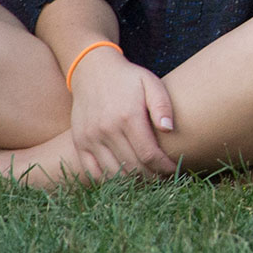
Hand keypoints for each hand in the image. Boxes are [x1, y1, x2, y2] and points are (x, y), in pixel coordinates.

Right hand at [65, 46, 178, 179]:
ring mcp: (90, 138)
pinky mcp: (79, 143)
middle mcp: (106, 130)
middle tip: (163, 177)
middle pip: (132, 167)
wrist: (92, 70)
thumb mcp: (150, 83)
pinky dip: (109, 179)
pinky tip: (123, 177)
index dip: (163, 167)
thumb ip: (162, 105)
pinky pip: (93, 172)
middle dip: (151, 176)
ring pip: (113, 173)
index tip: (173, 170)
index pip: (148, 154)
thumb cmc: (128, 78)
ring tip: (146, 178)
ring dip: (131, 181)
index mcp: (128, 116)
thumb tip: (169, 129)